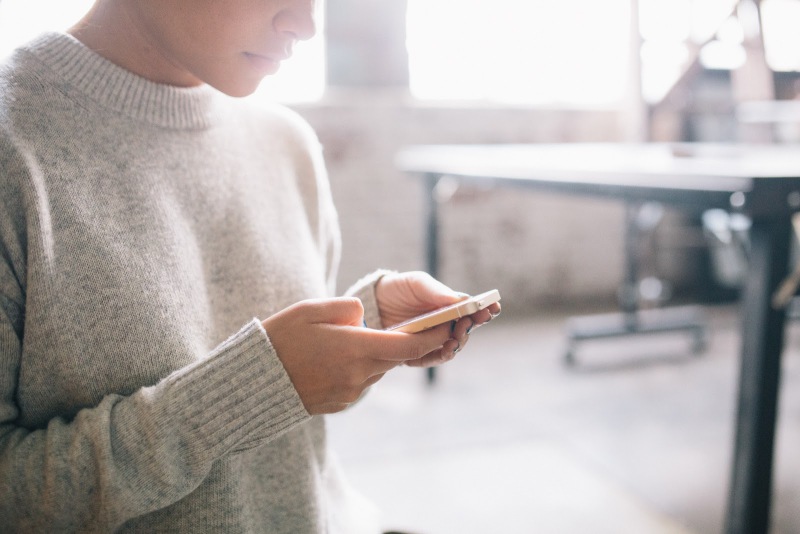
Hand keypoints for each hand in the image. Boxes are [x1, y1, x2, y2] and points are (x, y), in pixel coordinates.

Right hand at [262, 297, 457, 414]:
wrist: (254, 382)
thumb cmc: (281, 339)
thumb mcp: (311, 310)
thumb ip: (347, 307)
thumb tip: (365, 314)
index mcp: (356, 348)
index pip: (409, 344)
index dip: (433, 335)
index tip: (448, 325)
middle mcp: (359, 374)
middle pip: (396, 357)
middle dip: (408, 342)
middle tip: (414, 325)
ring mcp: (350, 392)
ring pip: (378, 369)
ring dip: (377, 354)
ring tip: (353, 339)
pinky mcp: (340, 402)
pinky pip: (361, 381)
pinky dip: (359, 367)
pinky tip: (336, 358)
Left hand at [375, 271, 500, 367]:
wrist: (370, 304)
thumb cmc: (397, 289)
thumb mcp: (416, 283)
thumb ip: (435, 291)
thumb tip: (459, 299)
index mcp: (449, 306)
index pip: (472, 309)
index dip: (485, 310)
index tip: (493, 307)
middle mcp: (444, 325)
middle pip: (465, 329)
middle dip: (471, 326)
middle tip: (470, 321)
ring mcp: (431, 340)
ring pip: (452, 346)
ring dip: (457, 343)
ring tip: (456, 337)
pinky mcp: (415, 353)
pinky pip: (431, 358)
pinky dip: (440, 356)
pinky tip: (444, 349)